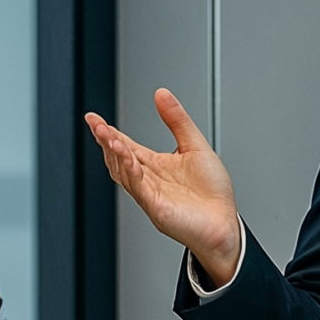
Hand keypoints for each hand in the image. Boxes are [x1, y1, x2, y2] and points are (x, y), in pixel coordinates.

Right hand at [85, 89, 243, 284]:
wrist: (225, 225)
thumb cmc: (213, 195)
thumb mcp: (196, 146)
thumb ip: (177, 120)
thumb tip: (161, 94)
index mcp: (156, 166)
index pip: (125, 145)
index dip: (108, 132)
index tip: (94, 118)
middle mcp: (149, 180)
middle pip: (119, 157)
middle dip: (106, 140)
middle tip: (95, 123)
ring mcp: (150, 195)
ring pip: (124, 172)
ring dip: (115, 152)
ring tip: (107, 134)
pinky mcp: (157, 208)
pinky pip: (139, 188)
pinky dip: (132, 172)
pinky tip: (127, 157)